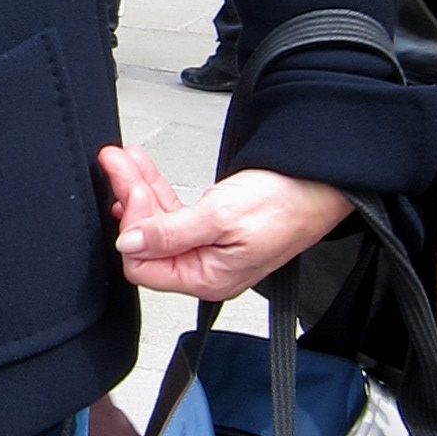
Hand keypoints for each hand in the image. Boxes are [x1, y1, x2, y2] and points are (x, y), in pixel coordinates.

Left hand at [99, 145, 351, 301]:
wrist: (322, 181)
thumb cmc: (287, 203)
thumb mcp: (221, 216)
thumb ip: (170, 233)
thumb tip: (128, 245)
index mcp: (207, 277)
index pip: (144, 265)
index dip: (133, 228)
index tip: (131, 191)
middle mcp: (204, 267)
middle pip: (147, 240)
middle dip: (129, 197)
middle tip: (115, 162)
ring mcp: (208, 245)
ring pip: (158, 220)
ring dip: (138, 187)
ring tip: (123, 158)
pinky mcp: (213, 224)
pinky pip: (174, 210)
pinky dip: (156, 187)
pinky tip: (143, 169)